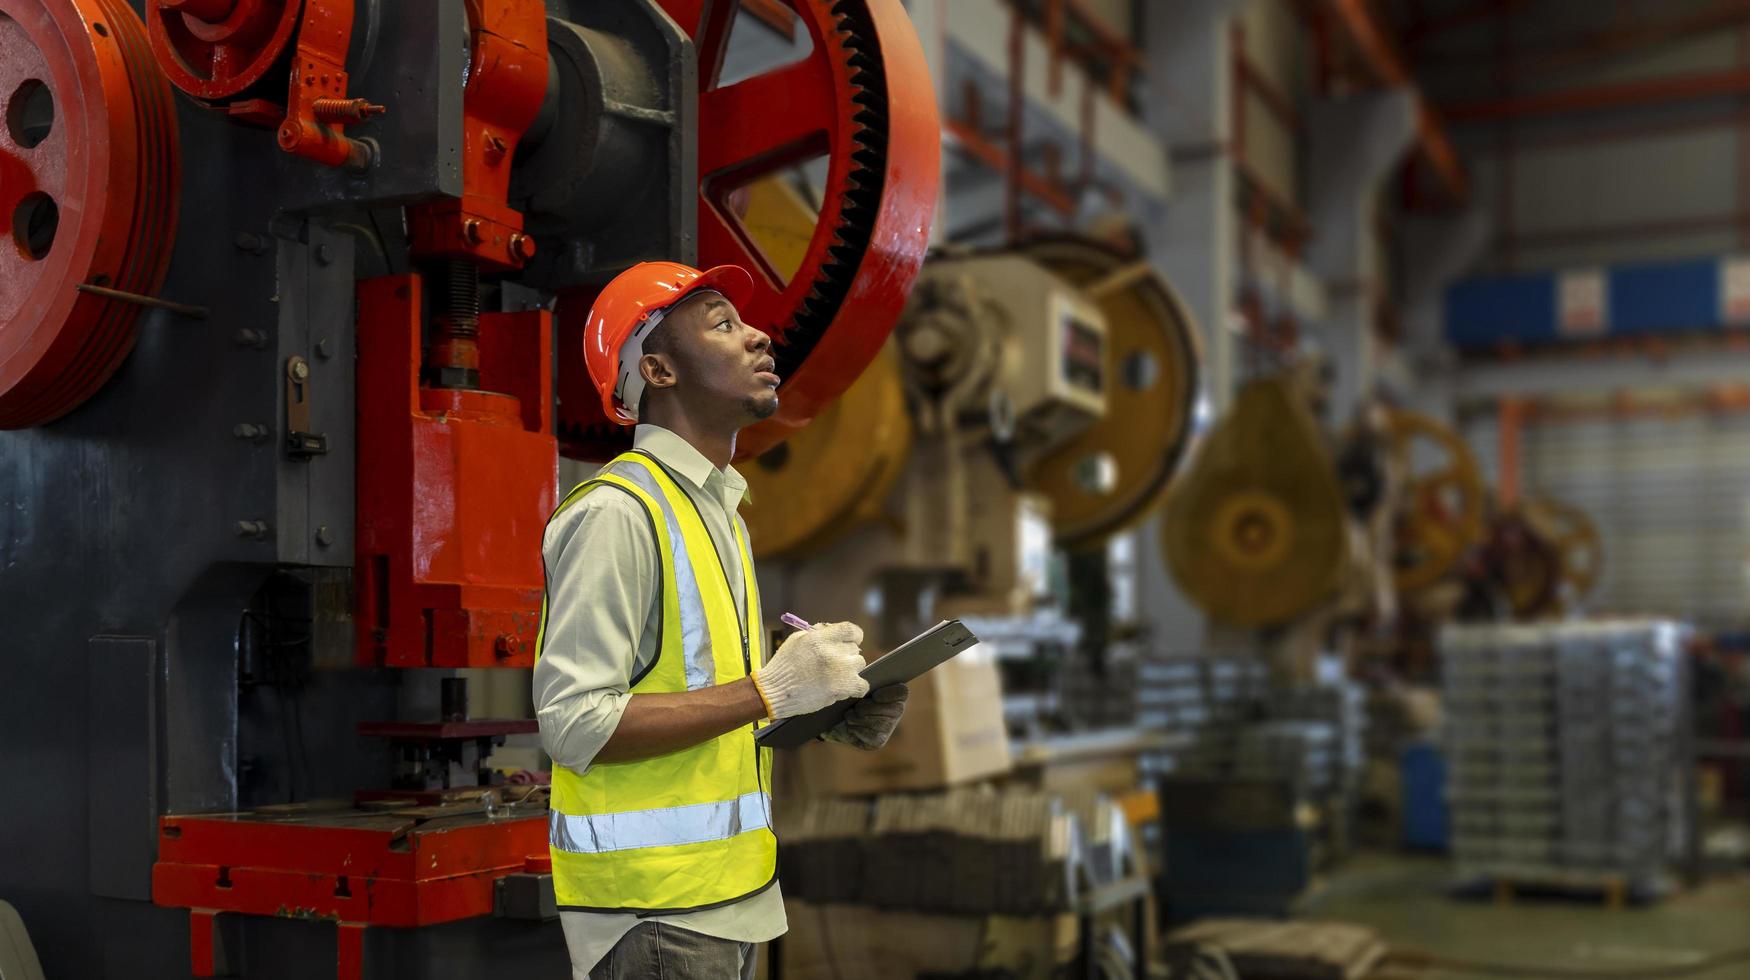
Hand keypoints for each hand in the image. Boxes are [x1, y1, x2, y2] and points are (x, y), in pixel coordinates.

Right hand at [751, 622, 869, 718]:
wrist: (774, 691)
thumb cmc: (783, 666)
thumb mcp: (797, 640)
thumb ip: (817, 633)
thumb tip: (833, 629)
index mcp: (820, 638)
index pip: (851, 630)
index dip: (854, 636)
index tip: (851, 641)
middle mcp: (832, 652)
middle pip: (854, 649)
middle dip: (845, 655)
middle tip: (832, 664)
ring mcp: (840, 671)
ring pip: (859, 665)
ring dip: (849, 670)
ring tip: (834, 677)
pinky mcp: (842, 688)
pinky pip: (863, 685)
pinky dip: (856, 687)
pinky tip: (845, 688)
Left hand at [823, 683, 907, 749]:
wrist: (834, 716)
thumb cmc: (847, 695)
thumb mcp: (854, 684)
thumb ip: (863, 681)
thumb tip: (861, 681)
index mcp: (894, 692)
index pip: (902, 692)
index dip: (890, 694)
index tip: (875, 695)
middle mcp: (896, 710)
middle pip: (889, 709)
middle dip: (867, 708)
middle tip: (856, 706)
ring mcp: (889, 727)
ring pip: (876, 722)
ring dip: (858, 718)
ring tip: (849, 714)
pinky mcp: (878, 741)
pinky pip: (869, 735)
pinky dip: (855, 729)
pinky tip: (850, 726)